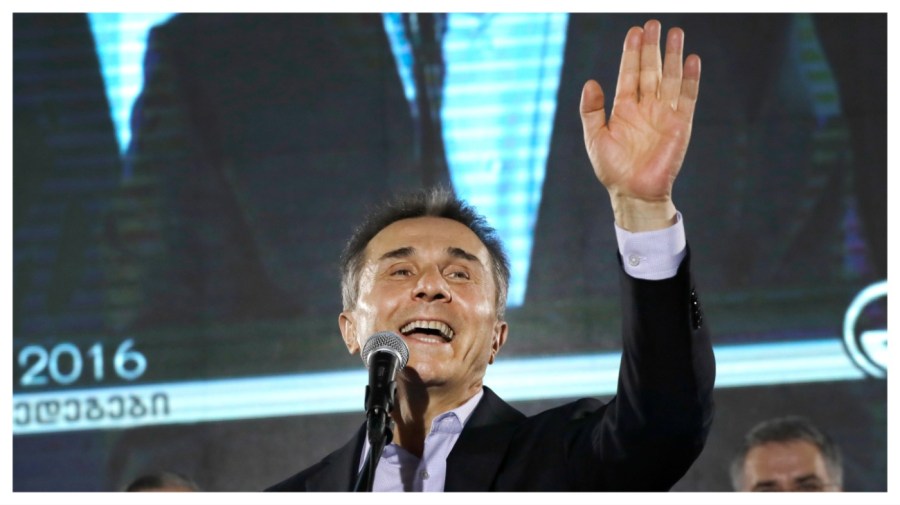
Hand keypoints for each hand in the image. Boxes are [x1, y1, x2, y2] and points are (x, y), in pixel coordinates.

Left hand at [580, 20, 700, 230]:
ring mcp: (664, 113)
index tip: (635, 31)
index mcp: (624, 108)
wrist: (633, 192)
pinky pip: (687, 96)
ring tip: (676, 33)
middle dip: (652, 47)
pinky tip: (692, 59)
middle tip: (654, 24)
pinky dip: (690, 78)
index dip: (632, 52)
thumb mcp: (595, 138)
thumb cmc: (612, 169)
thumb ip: (591, 110)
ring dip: (673, 56)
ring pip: (669, 77)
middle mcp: (645, 106)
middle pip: (650, 69)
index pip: (629, 73)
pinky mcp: (680, 124)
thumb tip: (590, 82)